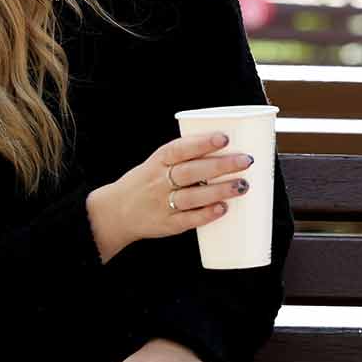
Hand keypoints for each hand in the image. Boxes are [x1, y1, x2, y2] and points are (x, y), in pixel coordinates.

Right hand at [87, 133, 253, 262]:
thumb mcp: (158, 163)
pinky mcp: (167, 224)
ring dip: (219, 190)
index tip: (224, 137)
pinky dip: (206, 214)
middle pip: (191, 171)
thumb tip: (228, 149)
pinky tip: (223, 209)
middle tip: (246, 160)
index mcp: (158, 161)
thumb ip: (187, 157)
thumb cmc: (147, 182)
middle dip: (221, 165)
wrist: (115, 211)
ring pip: (192, 196)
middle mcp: (159, 181)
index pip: (180, 148)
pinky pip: (188, 219)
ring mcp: (162, 204)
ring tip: (242, 185)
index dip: (202, 143)